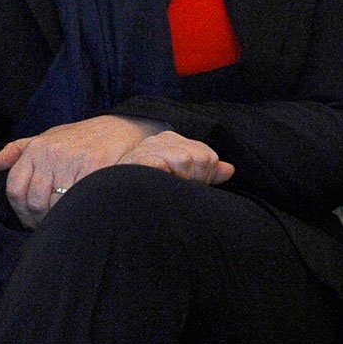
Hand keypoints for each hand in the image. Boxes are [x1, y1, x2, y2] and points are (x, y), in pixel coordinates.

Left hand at [0, 114, 162, 227]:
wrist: (123, 127)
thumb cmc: (82, 137)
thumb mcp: (48, 137)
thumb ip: (17, 151)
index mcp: (37, 148)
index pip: (15, 189)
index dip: (20, 211)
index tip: (30, 220)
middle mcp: (51, 154)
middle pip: (35, 201)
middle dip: (40, 219)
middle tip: (50, 224)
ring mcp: (73, 161)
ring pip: (54, 204)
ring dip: (58, 218)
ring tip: (64, 220)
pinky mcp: (94, 168)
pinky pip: (76, 199)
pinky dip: (76, 210)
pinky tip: (80, 211)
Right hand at [117, 131, 234, 185]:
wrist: (113, 203)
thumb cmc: (150, 193)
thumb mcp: (181, 180)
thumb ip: (204, 173)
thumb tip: (229, 170)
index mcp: (171, 141)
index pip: (207, 157)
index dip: (203, 177)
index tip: (187, 187)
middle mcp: (160, 140)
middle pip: (200, 158)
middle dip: (195, 179)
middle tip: (174, 189)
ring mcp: (147, 149)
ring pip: (186, 160)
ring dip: (180, 181)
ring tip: (164, 189)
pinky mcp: (137, 160)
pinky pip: (163, 166)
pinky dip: (165, 178)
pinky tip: (157, 185)